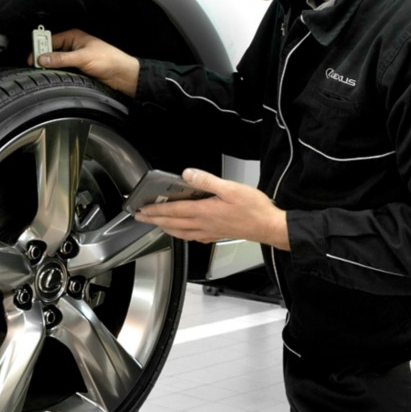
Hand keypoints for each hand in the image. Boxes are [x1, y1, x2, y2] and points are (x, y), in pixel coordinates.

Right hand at [35, 29, 139, 96]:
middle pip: (51, 52)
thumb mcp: (82, 57)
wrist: (122, 75)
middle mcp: (72, 46)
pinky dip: (57, 74)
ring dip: (50, 68)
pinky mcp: (77, 70)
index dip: (40, 49)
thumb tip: (43, 59)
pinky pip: (62, 72)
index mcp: (74, 36)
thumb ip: (61, 58)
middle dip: (44, 59)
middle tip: (35, 68)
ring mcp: (74, 59)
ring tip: (43, 74)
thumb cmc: (109, 60)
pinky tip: (53, 78)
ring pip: (56, 63)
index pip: (50, 40)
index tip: (32, 59)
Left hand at [134, 168, 289, 248]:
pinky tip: (184, 233)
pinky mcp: (217, 235)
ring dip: (166, 228)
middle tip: (141, 218)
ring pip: (181, 232)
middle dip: (154, 220)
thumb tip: (188, 174)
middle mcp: (204, 224)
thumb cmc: (254, 209)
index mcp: (204, 211)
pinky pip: (193, 237)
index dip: (155, 210)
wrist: (269, 227)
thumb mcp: (231, 188)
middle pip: (173, 224)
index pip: (173, 211)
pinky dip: (183, 235)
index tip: (141, 209)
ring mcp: (210, 232)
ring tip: (157, 224)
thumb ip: (207, 181)